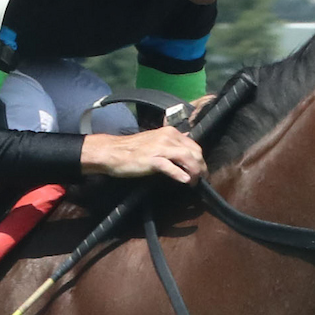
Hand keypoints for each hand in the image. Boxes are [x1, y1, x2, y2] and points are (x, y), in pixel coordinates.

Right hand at [81, 125, 204, 183]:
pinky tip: (185, 181)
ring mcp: (160, 148)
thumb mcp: (156, 141)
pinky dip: (179, 174)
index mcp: (170, 133)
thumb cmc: (133, 149)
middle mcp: (168, 137)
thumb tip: (185, 146)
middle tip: (201, 179)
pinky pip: (170, 167)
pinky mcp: (152, 159)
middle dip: (201, 167)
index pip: (194, 146)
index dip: (200, 160)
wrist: (113, 152)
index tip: (201, 171)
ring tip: (195, 182)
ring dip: (194, 171)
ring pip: (186, 158)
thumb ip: (171, 143)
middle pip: (194, 152)